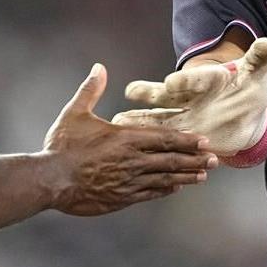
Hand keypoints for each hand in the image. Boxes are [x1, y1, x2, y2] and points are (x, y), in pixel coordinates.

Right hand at [41, 63, 217, 215]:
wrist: (50, 180)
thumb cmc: (62, 145)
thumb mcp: (75, 112)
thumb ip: (91, 89)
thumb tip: (100, 67)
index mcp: (125, 139)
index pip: (164, 139)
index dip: (186, 140)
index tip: (204, 141)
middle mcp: (132, 162)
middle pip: (171, 160)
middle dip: (195, 160)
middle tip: (216, 161)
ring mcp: (128, 183)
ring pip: (164, 180)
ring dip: (184, 177)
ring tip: (202, 176)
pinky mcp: (120, 198)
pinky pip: (149, 194)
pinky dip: (164, 190)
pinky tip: (173, 188)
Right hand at [111, 38, 266, 155]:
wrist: (245, 106)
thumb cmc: (248, 84)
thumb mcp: (257, 72)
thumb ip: (259, 57)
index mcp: (209, 80)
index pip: (195, 79)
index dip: (185, 82)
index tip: (171, 83)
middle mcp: (193, 96)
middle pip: (169, 94)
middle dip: (150, 94)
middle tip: (132, 92)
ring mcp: (187, 114)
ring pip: (161, 116)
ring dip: (142, 118)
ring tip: (120, 118)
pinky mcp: (185, 132)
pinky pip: (165, 136)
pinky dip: (148, 136)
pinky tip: (127, 136)